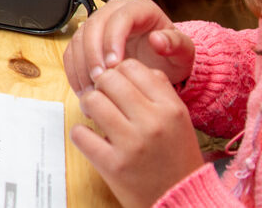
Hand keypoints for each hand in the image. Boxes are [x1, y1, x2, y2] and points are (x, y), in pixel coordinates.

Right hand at [64, 0, 195, 93]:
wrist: (161, 64)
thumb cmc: (172, 56)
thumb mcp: (183, 52)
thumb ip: (176, 44)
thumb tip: (157, 39)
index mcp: (140, 8)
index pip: (120, 17)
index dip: (113, 39)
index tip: (114, 65)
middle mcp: (116, 10)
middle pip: (94, 24)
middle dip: (93, 53)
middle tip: (99, 79)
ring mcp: (99, 23)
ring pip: (80, 36)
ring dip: (81, 64)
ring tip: (92, 89)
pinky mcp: (87, 38)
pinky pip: (73, 50)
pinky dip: (74, 69)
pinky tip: (83, 88)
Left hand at [71, 60, 203, 207]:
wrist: (181, 199)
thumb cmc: (175, 157)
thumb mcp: (178, 118)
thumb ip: (158, 89)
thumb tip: (126, 67)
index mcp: (171, 108)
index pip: (131, 67)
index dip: (118, 73)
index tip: (117, 86)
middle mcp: (153, 123)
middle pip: (108, 79)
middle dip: (100, 86)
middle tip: (102, 99)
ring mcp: (132, 144)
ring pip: (92, 100)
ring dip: (88, 106)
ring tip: (95, 117)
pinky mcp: (113, 165)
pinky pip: (80, 133)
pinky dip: (81, 134)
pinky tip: (92, 140)